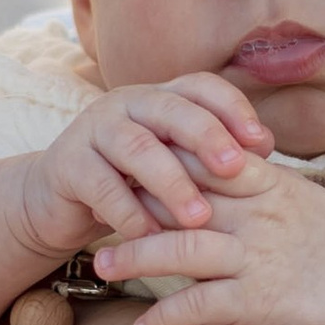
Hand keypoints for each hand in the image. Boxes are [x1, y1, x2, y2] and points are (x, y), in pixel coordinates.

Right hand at [12, 78, 271, 260]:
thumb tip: (265, 146)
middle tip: (235, 169)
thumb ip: (213, 156)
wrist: (59, 205)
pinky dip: (129, 213)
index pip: (200, 87)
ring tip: (198, 218)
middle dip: (206, 137)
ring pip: (136, 146)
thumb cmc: (132, 186)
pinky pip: (100, 185)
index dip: (232, 108)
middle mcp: (126, 104)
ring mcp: (92, 130)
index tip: (260, 143)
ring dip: (171, 183)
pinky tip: (152, 237)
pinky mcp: (66, 164)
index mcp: (159, 99)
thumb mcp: (176, 168)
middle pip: (171, 109)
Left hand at [94, 163, 324, 324]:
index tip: (128, 158)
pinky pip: (197, 307)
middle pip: (182, 200)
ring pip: (180, 251)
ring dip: (136, 257)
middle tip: (97, 206)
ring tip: (104, 264)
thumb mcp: (304, 198)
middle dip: (135, 203)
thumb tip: (228, 156)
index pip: (207, 159)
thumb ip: (263, 178)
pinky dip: (165, 319)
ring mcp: (253, 260)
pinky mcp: (252, 302)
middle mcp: (257, 219)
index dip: (164, 156)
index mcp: (269, 186)